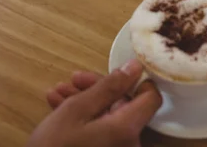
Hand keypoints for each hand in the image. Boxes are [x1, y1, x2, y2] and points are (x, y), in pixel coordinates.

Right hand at [27, 60, 161, 146]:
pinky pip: (101, 131)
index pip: (151, 98)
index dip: (137, 80)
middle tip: (73, 79)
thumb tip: (135, 67)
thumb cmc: (55, 145)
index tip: (116, 70)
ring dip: (85, 100)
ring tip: (59, 91)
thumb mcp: (77, 109)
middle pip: (124, 105)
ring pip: (108, 117)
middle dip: (98, 88)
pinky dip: (84, 119)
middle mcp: (129, 143)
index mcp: (128, 129)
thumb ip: (109, 86)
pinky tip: (59, 107)